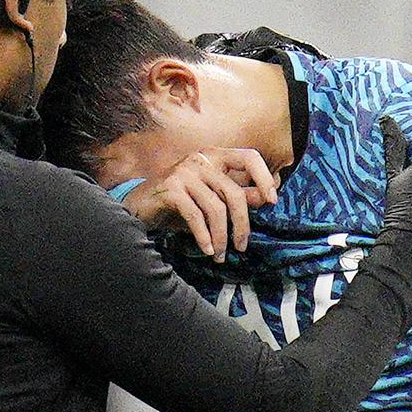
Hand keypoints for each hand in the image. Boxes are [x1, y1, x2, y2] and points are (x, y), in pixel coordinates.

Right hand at [123, 147, 279, 261]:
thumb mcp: (211, 198)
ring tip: (220, 255)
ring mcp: (184, 172)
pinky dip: (204, 236)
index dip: (264, 177)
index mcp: (215, 156)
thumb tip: (265, 198)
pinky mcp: (171, 188)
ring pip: (215, 208)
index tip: (272, 201)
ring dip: (221, 237)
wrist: (139, 206)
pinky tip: (208, 250)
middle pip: (234, 193)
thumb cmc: (180, 202)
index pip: (249, 156)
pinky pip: (195, 216)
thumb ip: (237, 195)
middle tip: (241, 246)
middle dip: (241, 224)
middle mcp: (201, 159)